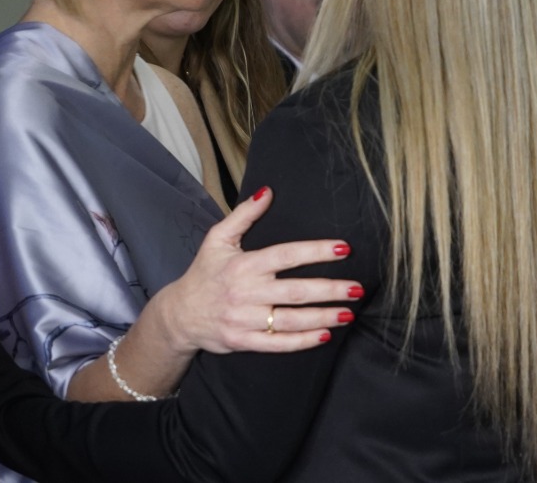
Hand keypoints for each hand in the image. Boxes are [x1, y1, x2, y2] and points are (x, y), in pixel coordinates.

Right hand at [153, 186, 361, 354]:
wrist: (179, 315)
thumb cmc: (204, 273)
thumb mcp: (217, 239)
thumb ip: (244, 214)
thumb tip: (268, 191)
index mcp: (243, 265)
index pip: (286, 255)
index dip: (316, 251)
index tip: (344, 248)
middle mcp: (246, 293)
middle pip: (295, 291)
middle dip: (330, 289)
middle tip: (358, 287)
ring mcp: (244, 320)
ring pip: (291, 320)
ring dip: (322, 317)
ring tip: (348, 313)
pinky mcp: (243, 342)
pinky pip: (277, 344)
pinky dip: (302, 341)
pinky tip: (324, 335)